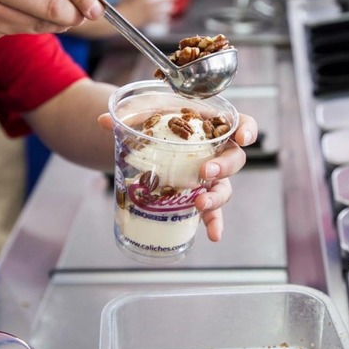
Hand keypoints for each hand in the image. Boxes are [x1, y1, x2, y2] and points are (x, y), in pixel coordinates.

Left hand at [98, 113, 258, 241]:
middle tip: (204, 172)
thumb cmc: (153, 120)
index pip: (239, 122)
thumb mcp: (144, 113)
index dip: (247, 129)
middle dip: (224, 166)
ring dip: (216, 197)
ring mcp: (209, 175)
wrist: (144, 138)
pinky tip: (213, 235)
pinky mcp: (199, 194)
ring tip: (200, 204)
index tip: (243, 137)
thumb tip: (102, 121)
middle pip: (234, 158)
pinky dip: (214, 222)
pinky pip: (212, 210)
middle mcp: (215, 150)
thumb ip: (128, 115)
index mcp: (210, 124)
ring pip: (224, 186)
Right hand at [115, 0, 175, 27]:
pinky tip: (166, 19)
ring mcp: (149, 12)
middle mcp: (147, 3)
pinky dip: (164, 19)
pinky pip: (160, 20)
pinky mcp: (148, 20)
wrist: (120, 19)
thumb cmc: (122, 5)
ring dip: (170, 9)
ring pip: (165, 10)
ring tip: (172, 8)